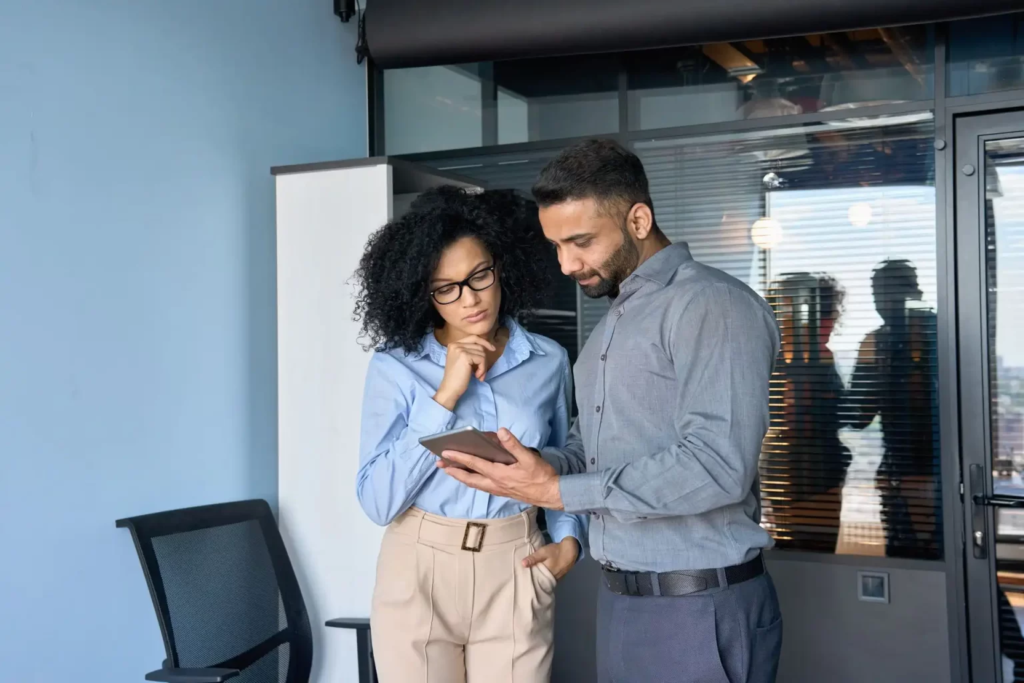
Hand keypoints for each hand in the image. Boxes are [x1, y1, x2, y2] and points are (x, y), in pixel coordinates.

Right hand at [433, 335, 496, 409]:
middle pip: (479, 346)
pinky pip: (482, 359)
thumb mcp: (462, 360)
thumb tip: (486, 347)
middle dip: (484, 360)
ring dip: (483, 366)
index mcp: (453, 344)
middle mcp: (455, 344)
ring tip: (479, 376)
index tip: (492, 349)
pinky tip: (477, 376)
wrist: (450, 388)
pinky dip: (482, 369)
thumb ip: (469, 351)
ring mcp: (459, 349)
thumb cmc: (457, 377)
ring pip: (482, 353)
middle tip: (481, 372)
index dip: (484, 342)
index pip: (473, 337)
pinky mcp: (465, 356)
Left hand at [438, 428, 562, 509]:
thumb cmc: (541, 476)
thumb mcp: (529, 457)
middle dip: (453, 471)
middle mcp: (495, 484)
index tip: (445, 453)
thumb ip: (514, 444)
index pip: (474, 464)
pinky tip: (470, 476)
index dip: (459, 458)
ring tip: (450, 470)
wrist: (550, 494)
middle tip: (439, 465)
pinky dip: (471, 480)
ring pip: (474, 483)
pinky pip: (481, 486)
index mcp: (499, 474)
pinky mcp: (502, 491)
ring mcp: (497, 489)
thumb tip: (501, 431)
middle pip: (468, 478)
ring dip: (460, 476)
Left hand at [523, 537, 578, 579]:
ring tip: (528, 578)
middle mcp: (551, 579)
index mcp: (546, 574)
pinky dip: (543, 579)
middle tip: (523, 579)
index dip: (527, 579)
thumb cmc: (556, 551)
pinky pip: (548, 580)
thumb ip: (533, 558)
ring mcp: (555, 580)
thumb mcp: (543, 552)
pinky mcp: (558, 578)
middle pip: (539, 582)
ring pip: (544, 582)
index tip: (520, 578)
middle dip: (532, 581)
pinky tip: (538, 575)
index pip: (534, 580)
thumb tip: (522, 564)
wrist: (571, 550)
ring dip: (537, 580)